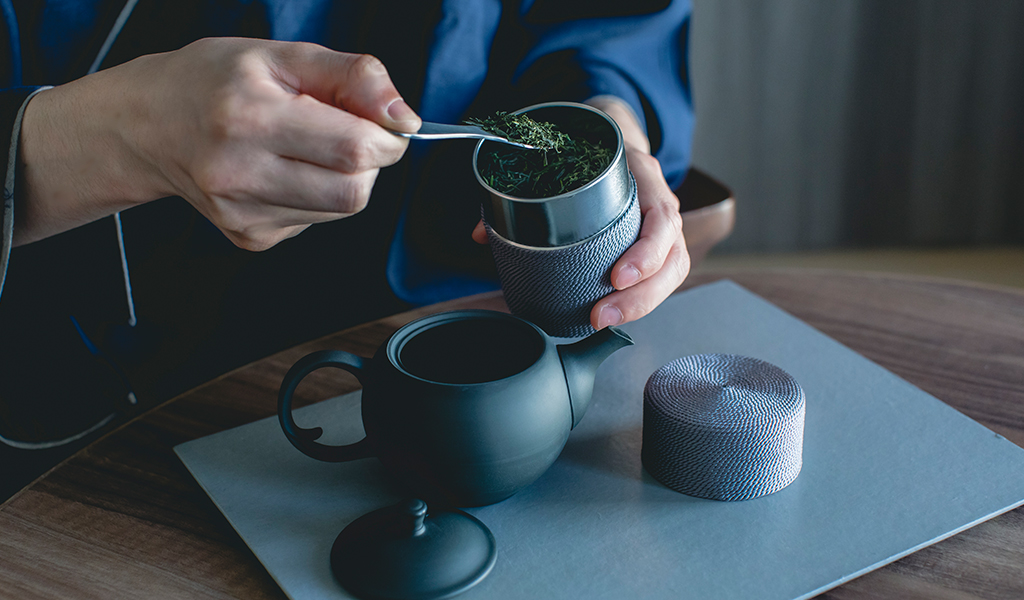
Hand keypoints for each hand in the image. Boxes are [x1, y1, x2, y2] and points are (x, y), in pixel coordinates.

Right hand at [17, 38, 420, 249]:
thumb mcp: (282, 54)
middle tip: (343, 133)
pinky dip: (316, 195)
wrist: (146, 126)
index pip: (355, 148)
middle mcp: (240, 172)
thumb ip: (353, 77)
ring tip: (304, 147)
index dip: (386, 137)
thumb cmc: (213, 81)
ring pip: (340, 210)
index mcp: (249, 117)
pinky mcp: (249, 238)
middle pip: (355, 191)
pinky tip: (283, 170)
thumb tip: (405, 117)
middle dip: (368, 162)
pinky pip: (316, 222)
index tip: (381, 122)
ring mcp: (242, 213)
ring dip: (342, 178)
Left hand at [470, 97, 689, 328]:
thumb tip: (481, 233)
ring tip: (604, 321)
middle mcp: (660, 201)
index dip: (646, 252)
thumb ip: (521, 187)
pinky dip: (641, 298)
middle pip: (672, 257)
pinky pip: (661, 276)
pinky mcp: (656, 243)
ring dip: (642, 304)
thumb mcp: (563, 151)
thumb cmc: (590, 144)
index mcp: (642, 175)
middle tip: (602, 316)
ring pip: (672, 271)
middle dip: (642, 295)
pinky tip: (616, 314)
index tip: (616, 277)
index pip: (662, 217)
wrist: (611, 126)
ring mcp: (663, 225)